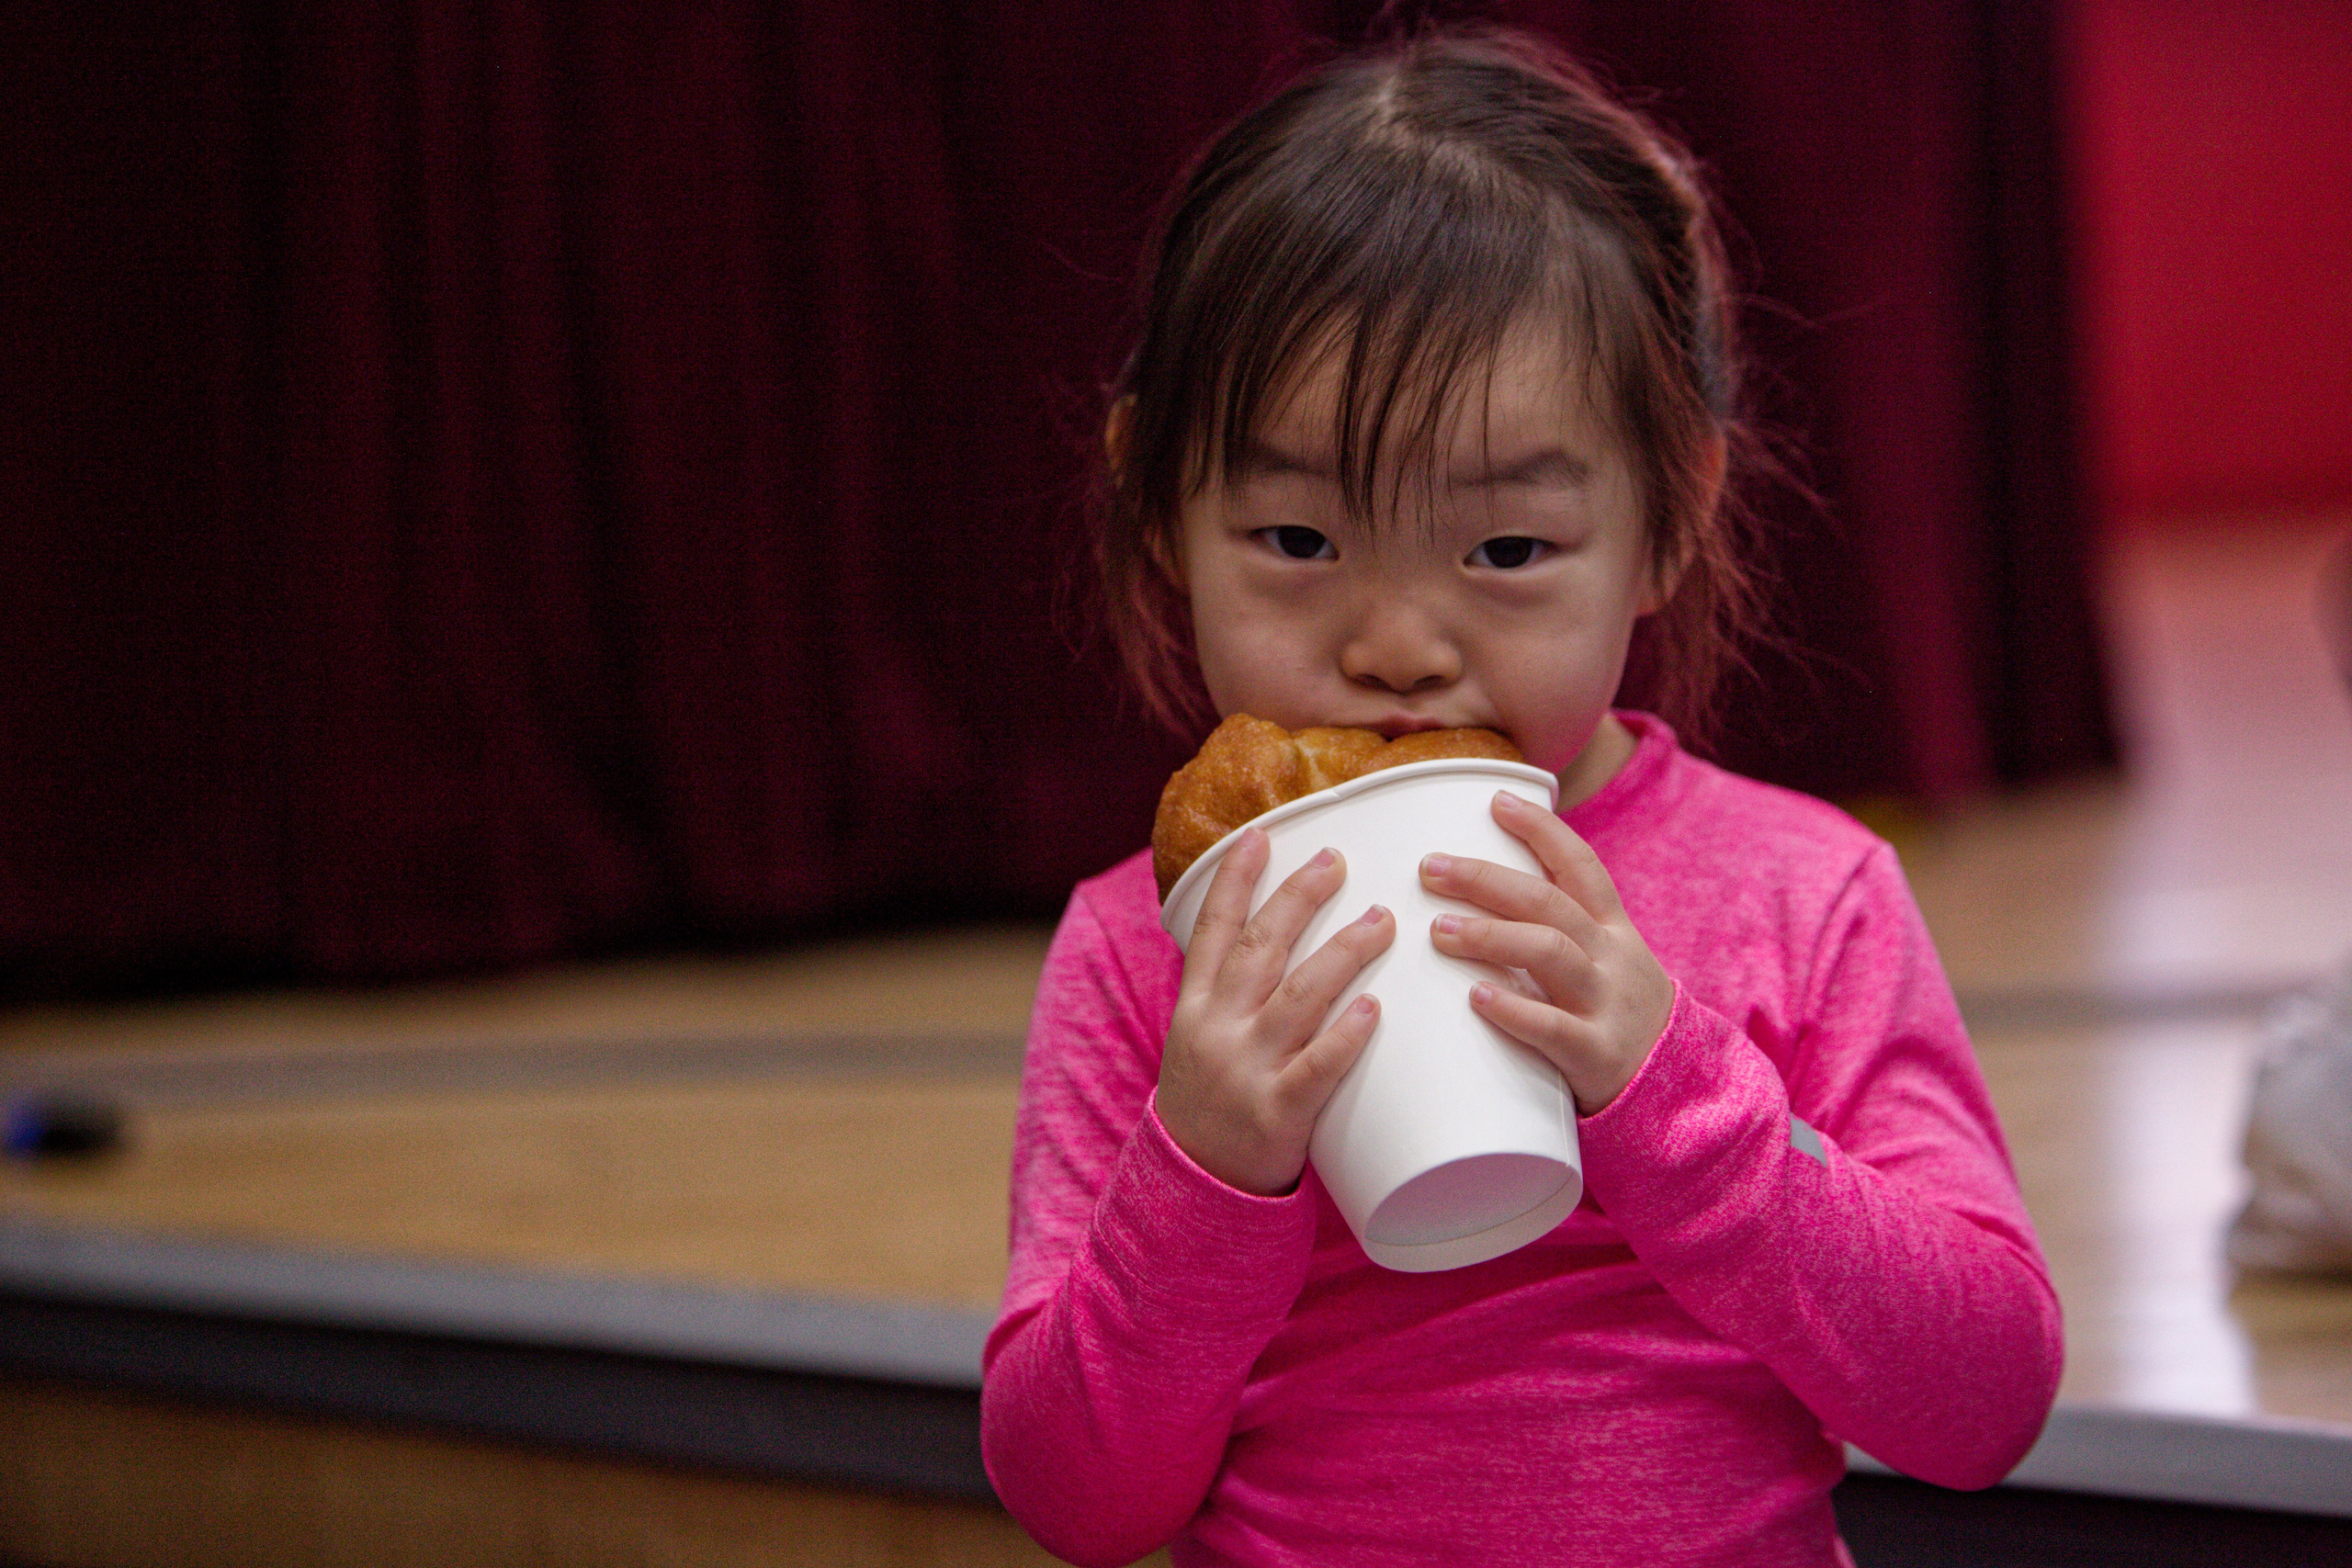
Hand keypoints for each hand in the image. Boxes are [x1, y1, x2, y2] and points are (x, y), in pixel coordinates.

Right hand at [1158, 828, 1396, 1195]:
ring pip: (1298, 997)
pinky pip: (1318, 1068)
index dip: (1236, 880)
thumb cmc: (1211, 1101)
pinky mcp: (1279, 1113)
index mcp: (1195, 1006)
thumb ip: (1230, 990)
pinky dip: (1346, 1036)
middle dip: (1299, 898)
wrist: (1195, 1185)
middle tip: (1338, 859)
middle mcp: (1217, 1029)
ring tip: (1381, 919)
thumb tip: (1274, 930)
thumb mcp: (1198, 1038)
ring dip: (1342, 952)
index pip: (1212, 929)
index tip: (1261, 834)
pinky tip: (1375, 1008)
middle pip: (1260, 948)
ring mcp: (1247, 1070)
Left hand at [1420, 790, 1673, 1115]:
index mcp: (1612, 928)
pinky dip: (1513, 1009)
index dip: (1541, 829)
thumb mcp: (1605, 960)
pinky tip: (1476, 997)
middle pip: (1548, 902)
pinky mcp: (1595, 1054)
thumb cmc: (1616, 1015)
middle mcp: (1611, 956)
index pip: (1580, 864)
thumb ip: (1558, 929)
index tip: (1496, 800)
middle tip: (1430, 868)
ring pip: (1550, 952)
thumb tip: (1483, 890)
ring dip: (1490, 935)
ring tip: (1439, 929)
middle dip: (1486, 879)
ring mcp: (1606, 1003)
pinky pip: (1553, 1028)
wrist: (1675, 1089)